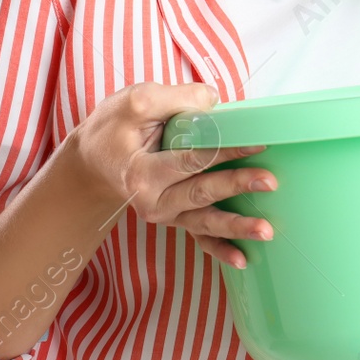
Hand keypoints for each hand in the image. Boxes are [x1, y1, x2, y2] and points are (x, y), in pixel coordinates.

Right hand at [65, 80, 276, 268]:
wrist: (90, 163)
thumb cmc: (112, 129)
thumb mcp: (135, 102)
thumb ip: (176, 99)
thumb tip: (215, 102)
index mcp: (141, 173)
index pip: (191, 159)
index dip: (225, 150)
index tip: (257, 142)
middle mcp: (152, 201)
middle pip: (202, 192)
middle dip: (237, 186)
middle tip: (270, 181)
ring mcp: (164, 213)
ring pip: (204, 222)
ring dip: (236, 227)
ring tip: (267, 230)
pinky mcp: (174, 217)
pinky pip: (197, 238)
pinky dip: (219, 250)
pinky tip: (243, 260)